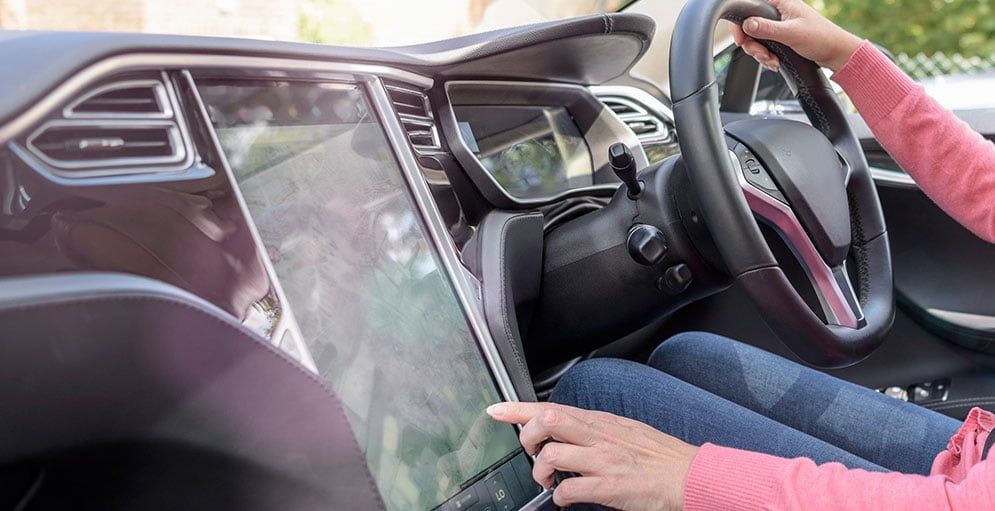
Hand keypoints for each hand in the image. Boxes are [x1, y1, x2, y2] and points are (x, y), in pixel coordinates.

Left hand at [487, 401, 697, 509]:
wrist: (690, 476)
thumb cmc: (660, 457)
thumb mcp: (625, 430)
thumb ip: (596, 428)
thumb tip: (569, 430)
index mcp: (601, 422)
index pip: (553, 407)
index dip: (519, 409)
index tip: (497, 410)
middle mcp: (599, 437)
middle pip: (547, 421)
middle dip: (525, 435)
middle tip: (528, 450)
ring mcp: (603, 461)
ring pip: (552, 455)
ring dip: (540, 471)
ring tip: (547, 481)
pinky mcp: (610, 486)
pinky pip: (569, 490)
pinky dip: (559, 497)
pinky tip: (564, 499)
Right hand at [730, 0, 862, 71]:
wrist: (834, 52)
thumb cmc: (820, 37)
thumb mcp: (791, 33)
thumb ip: (767, 28)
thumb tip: (747, 24)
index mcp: (780, 2)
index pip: (749, 8)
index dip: (741, 25)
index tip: (742, 40)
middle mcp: (777, 11)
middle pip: (750, 27)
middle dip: (754, 46)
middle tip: (763, 54)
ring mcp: (778, 25)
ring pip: (756, 40)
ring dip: (761, 54)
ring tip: (773, 60)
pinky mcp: (780, 36)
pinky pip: (764, 47)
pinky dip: (767, 57)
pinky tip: (776, 62)